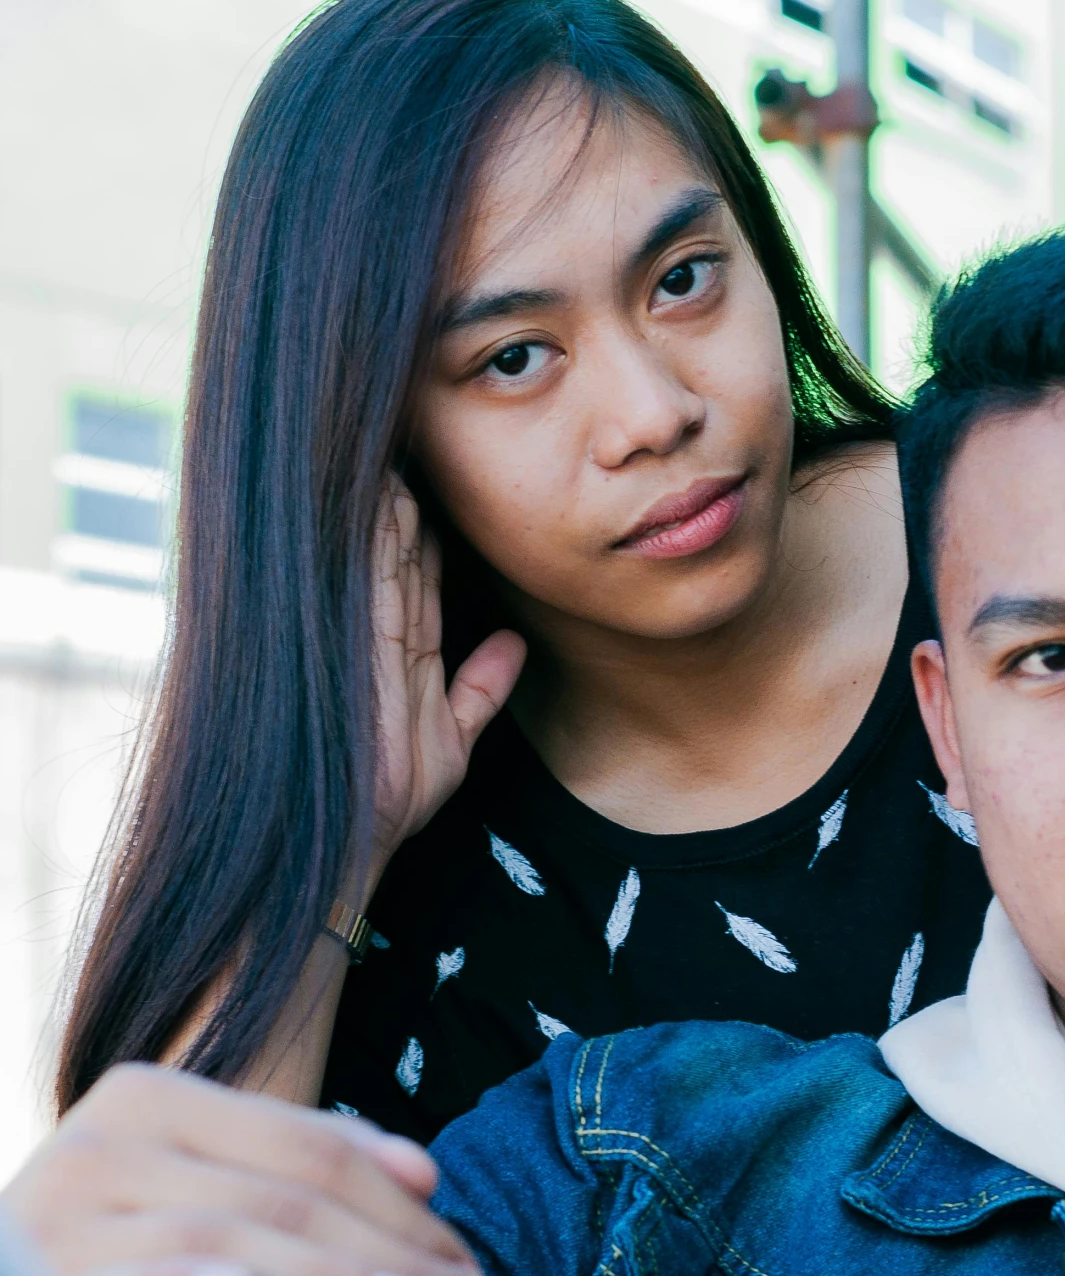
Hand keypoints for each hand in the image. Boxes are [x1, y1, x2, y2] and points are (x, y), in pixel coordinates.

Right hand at [2, 1065, 515, 1275]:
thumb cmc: (102, 1253)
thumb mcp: (193, 1192)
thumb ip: (292, 1170)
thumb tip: (425, 1175)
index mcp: (156, 1098)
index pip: (314, 1151)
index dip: (406, 1213)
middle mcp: (109, 1138)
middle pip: (291, 1195)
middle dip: (399, 1259)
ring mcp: (64, 1210)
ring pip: (234, 1236)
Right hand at [368, 476, 525, 880]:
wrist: (339, 844)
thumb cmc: (387, 803)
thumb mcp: (452, 742)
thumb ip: (481, 690)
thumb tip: (515, 643)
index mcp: (402, 649)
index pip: (419, 570)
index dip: (428, 524)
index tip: (442, 475)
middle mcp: (377, 634)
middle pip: (396, 547)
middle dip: (405, 494)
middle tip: (413, 431)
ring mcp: (361, 637)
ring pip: (378, 549)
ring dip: (388, 499)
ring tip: (396, 441)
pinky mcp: (353, 645)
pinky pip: (367, 576)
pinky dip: (372, 533)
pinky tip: (383, 489)